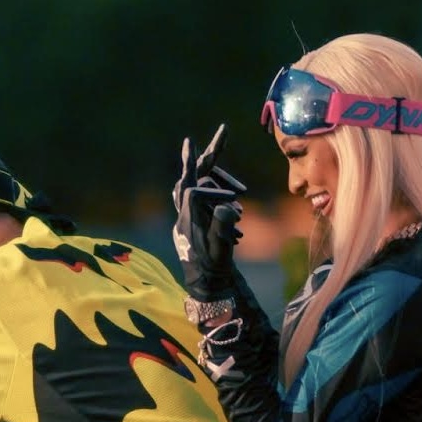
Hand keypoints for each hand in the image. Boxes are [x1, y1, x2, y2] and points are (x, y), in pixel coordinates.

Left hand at [172, 124, 245, 301]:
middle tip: (204, 136)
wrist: (207, 285)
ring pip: (195, 188)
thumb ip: (224, 228)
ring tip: (211, 158)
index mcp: (187, 218)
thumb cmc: (214, 268)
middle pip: (189, 179)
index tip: (237, 200)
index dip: (215, 190)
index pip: (195, 190)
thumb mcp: (222, 248)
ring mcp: (188, 218)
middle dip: (199, 158)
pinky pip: (198, 198)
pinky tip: (218, 186)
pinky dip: (210, 191)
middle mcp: (184, 215)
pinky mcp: (194, 223)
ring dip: (210, 176)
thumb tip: (229, 209)